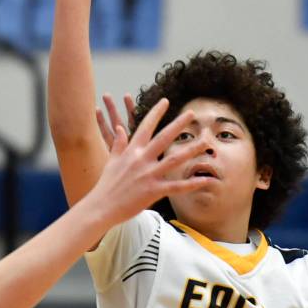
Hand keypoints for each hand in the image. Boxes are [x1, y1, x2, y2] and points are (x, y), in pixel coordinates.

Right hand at [89, 99, 210, 226]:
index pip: (146, 126)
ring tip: (206, 143)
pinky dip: (192, 184)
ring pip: (174, 160)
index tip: (165, 101)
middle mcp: (141, 159)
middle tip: (192, 113)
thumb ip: (118, 144)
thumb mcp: (111, 161)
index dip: (156, 112)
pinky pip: (176, 186)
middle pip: (164, 137)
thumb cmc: (106, 185)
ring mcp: (148, 175)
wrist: (101, 206)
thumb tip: (120, 128)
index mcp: (132, 150)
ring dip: (192, 150)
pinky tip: (206, 180)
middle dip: (179, 124)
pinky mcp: (153, 191)